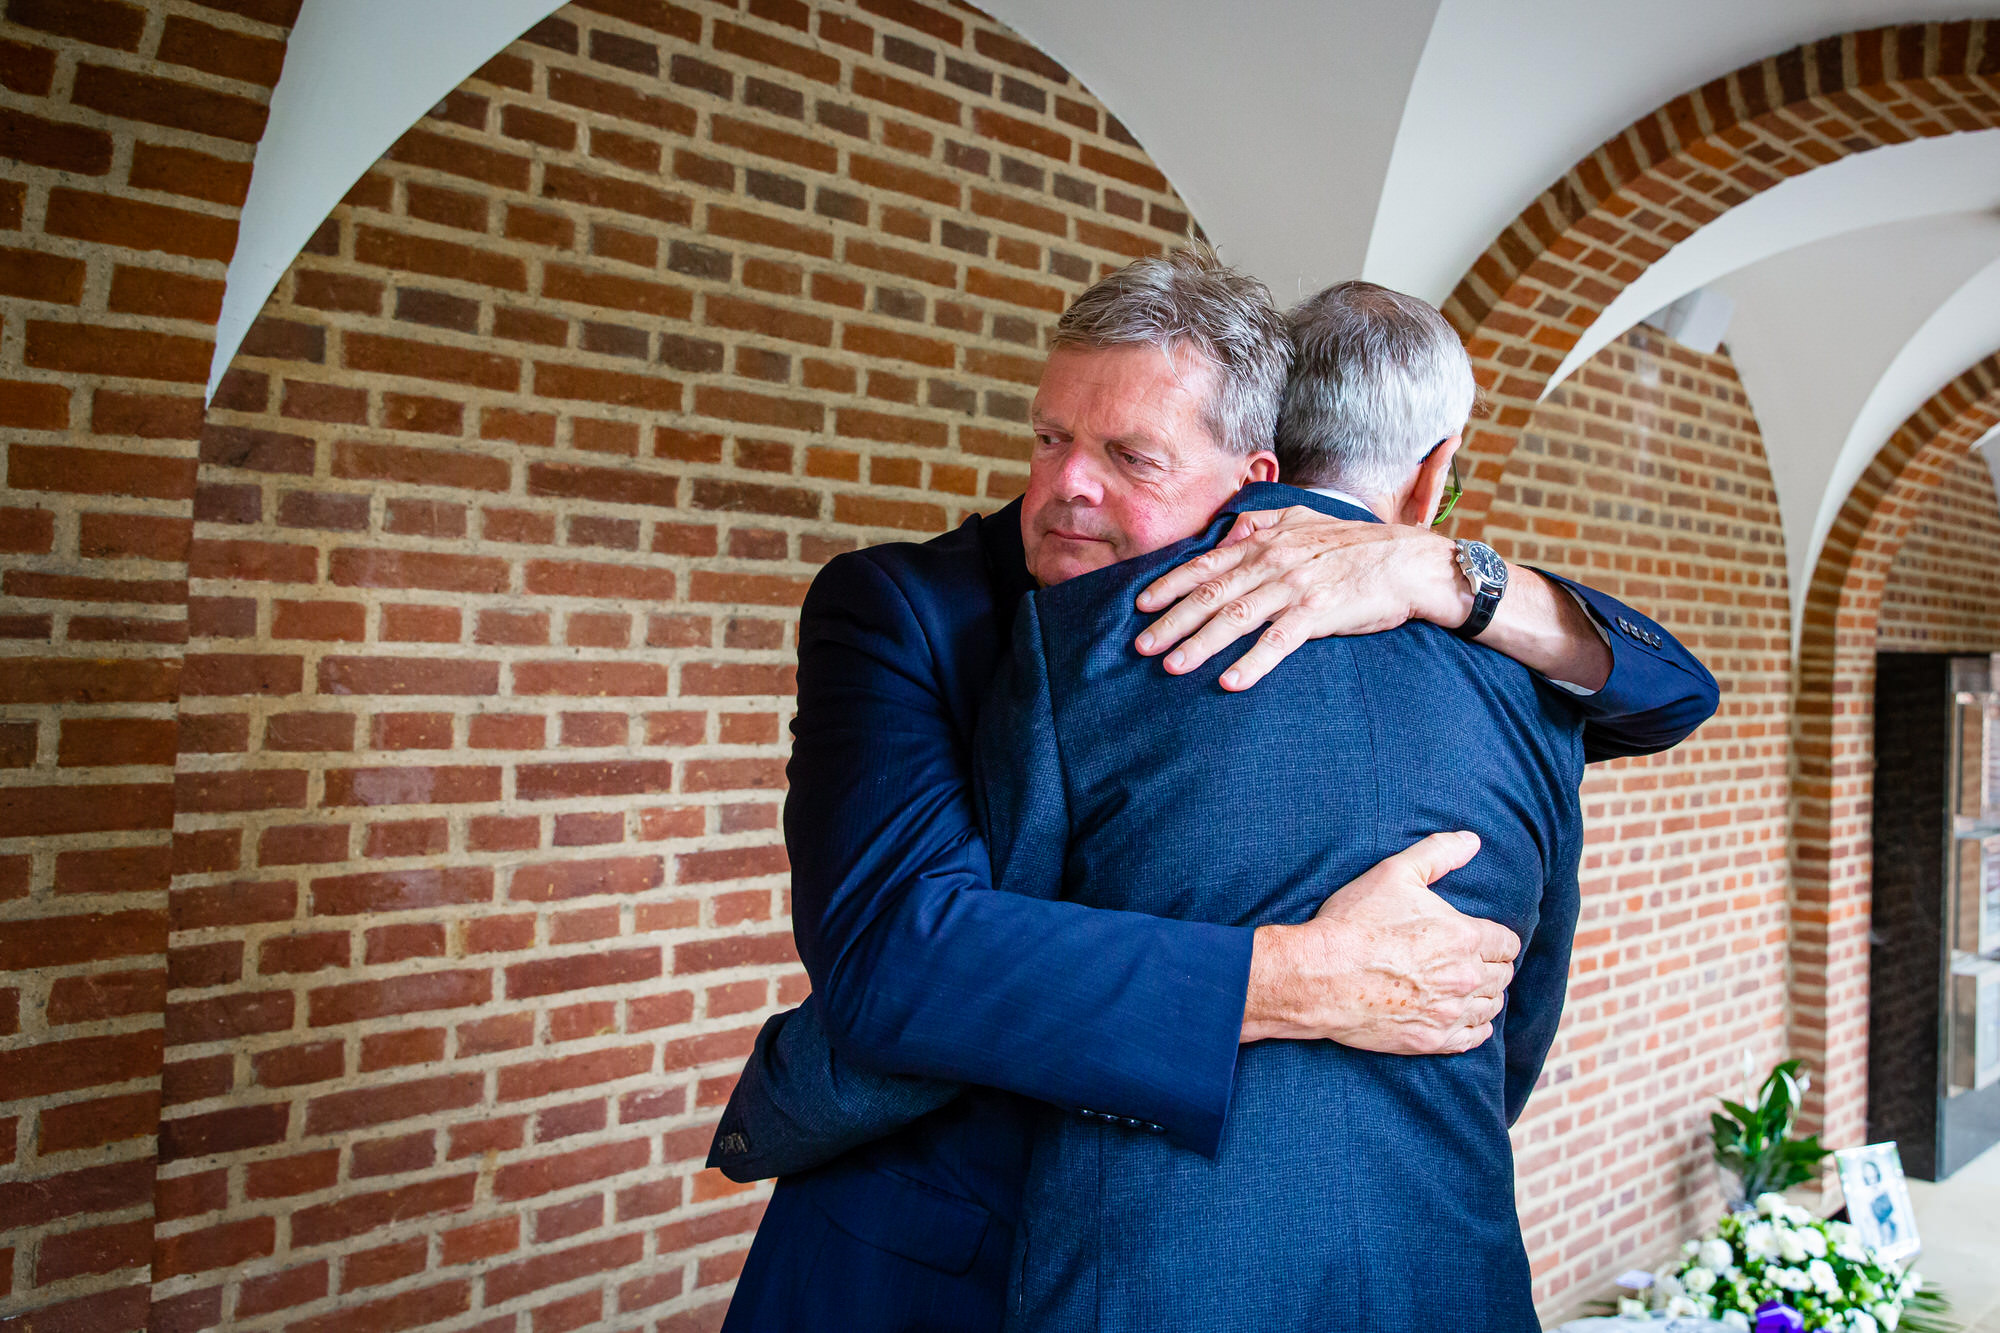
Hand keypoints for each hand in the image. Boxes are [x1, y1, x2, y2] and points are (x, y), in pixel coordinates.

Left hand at [1133, 507, 1466, 690]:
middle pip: (1212, 595)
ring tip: (1172, 665)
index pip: (1207, 565)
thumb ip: (1264, 521)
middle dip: (1173, 621)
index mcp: (1266, 541)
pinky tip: (1230, 682)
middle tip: (1142, 645)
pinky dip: (1253, 663)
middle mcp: (1274, 563)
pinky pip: (1278, 642)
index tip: (1141, 604)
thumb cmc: (1355, 544)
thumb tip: (1228, 531)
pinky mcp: (1319, 614)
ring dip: (1200, 644)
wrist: (1408, 561)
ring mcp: (1295, 588)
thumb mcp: (1305, 519)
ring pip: (1236, 618)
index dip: (1171, 585)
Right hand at [1241, 831, 1518, 1053]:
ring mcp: (1450, 1012)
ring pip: (1491, 1007)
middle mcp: (1466, 977)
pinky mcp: (1432, 1040)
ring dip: (1484, 996)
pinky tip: (1460, 1016)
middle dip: (1490, 966)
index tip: (1478, 939)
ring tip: (1463, 988)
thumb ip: (1438, 853)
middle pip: (1502, 976)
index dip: (1495, 939)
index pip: (1508, 943)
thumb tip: (1472, 841)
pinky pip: (1474, 1038)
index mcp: (1465, 936)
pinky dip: (1473, 1027)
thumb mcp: (1394, 873)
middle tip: (1467, 961)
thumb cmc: (1354, 922)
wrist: (1319, 976)